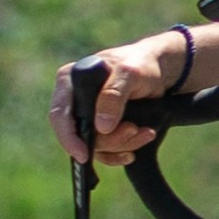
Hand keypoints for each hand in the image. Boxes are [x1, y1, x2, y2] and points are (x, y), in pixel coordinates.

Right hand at [54, 30, 194, 162]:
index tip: (84, 154)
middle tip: (133, 130)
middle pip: (79, 135)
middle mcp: (74, 100)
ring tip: (145, 132)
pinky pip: (105, 151)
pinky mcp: (100, 128)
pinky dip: (122, 151)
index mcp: (70, 81)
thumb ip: (113, 95)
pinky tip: (138, 142)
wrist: (159, 69)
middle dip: (109, 139)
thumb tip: (101, 127)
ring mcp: (87, 116)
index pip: (59, 114)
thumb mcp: (129, 73)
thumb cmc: (140, 63)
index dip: (68, 137)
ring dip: (122, 144)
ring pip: (95, 145)